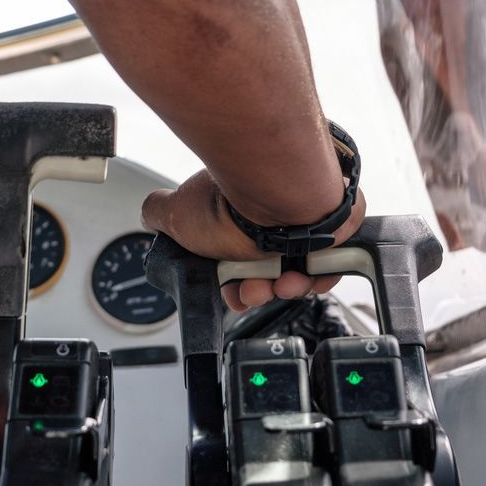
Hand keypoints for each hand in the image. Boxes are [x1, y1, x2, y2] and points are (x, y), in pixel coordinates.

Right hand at [141, 170, 365, 311]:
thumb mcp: (176, 213)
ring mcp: (301, 223)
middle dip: (260, 291)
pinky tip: (309, 273)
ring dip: (288, 287)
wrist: (278, 191)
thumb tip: (152, 214)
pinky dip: (320, 275)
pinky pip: (330, 263)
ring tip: (284, 281)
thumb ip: (159, 213)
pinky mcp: (332, 228)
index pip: (236, 268)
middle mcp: (268, 220)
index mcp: (234, 219)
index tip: (236, 295)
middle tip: (258, 288)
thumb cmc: (230, 204)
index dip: (234, 290)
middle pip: (267, 274)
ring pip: (297, 272)